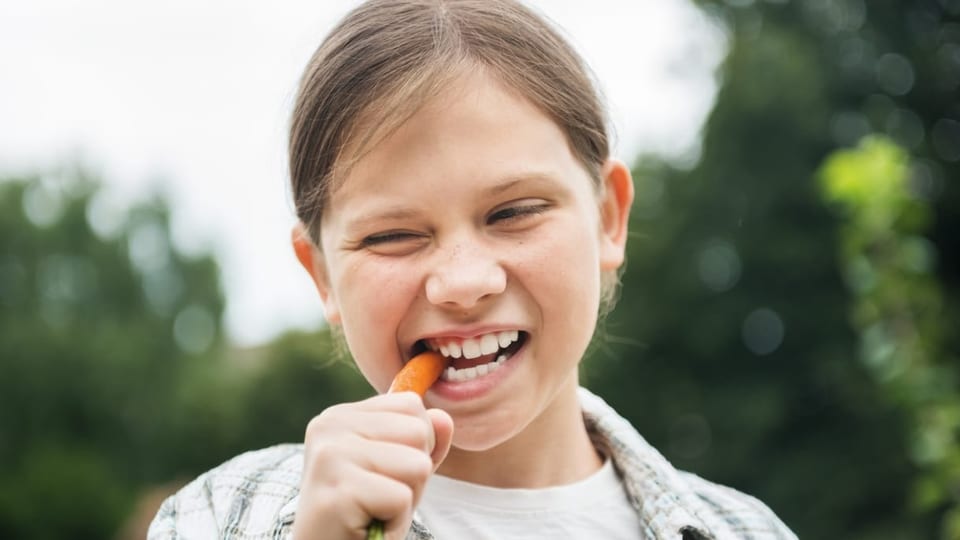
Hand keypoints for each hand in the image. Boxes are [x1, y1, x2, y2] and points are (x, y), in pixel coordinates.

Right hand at [291, 392, 453, 539]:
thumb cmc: (363, 513)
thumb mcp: (399, 471)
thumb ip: (422, 442)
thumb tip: (444, 418)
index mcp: (341, 415)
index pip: (411, 404)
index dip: (416, 444)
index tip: (384, 472)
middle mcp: (330, 426)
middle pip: (418, 430)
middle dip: (415, 472)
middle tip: (380, 497)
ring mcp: (331, 456)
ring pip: (418, 464)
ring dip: (407, 498)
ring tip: (374, 510)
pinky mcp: (339, 490)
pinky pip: (403, 498)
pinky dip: (396, 521)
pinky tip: (368, 525)